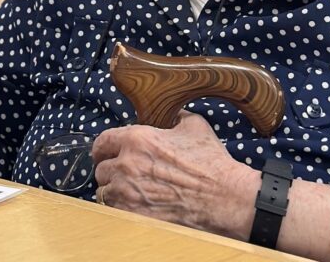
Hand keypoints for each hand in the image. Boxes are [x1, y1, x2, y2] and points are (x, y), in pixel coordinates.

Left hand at [91, 111, 256, 237]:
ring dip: (114, 192)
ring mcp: (129, 192)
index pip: (102, 142)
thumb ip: (174, 116)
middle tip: (121, 176)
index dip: (102, 149)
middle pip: (101, 169)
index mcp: (137, 139)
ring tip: (128, 194)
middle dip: (110, 172)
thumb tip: (170, 112)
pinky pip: (114, 212)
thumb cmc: (212, 163)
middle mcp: (127, 163)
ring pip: (105, 192)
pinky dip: (120, 210)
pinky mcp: (136, 215)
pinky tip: (134, 207)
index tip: (104, 154)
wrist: (227, 198)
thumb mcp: (193, 126)